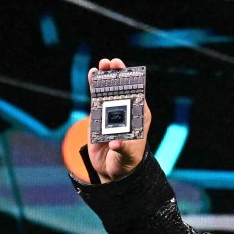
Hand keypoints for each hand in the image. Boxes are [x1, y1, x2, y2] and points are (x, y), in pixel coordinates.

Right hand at [86, 57, 151, 182]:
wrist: (113, 171)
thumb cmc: (126, 162)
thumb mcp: (126, 155)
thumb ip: (122, 148)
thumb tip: (115, 144)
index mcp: (140, 117)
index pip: (138, 95)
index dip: (132, 82)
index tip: (127, 71)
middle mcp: (127, 112)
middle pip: (123, 89)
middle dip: (118, 75)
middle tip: (112, 62)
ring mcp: (113, 112)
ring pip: (110, 90)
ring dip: (106, 77)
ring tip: (102, 64)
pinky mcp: (99, 116)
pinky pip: (97, 98)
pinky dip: (95, 86)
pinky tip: (93, 74)